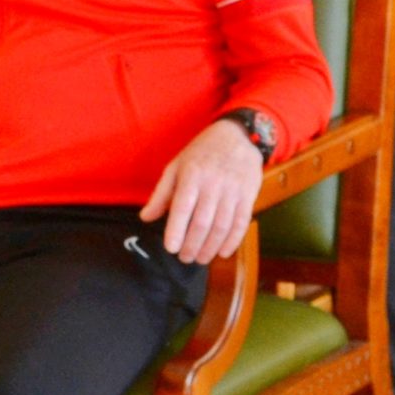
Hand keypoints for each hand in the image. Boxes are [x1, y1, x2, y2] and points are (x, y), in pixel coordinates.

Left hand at [140, 118, 264, 263]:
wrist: (237, 136)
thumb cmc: (201, 153)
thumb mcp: (176, 166)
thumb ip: (161, 194)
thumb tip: (146, 218)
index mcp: (192, 175)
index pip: (183, 208)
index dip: (176, 231)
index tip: (171, 248)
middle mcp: (213, 183)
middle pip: (203, 222)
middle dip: (192, 245)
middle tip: (185, 258)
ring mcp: (233, 190)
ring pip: (222, 226)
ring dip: (211, 247)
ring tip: (200, 258)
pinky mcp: (248, 195)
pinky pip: (241, 222)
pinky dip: (233, 241)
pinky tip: (223, 252)